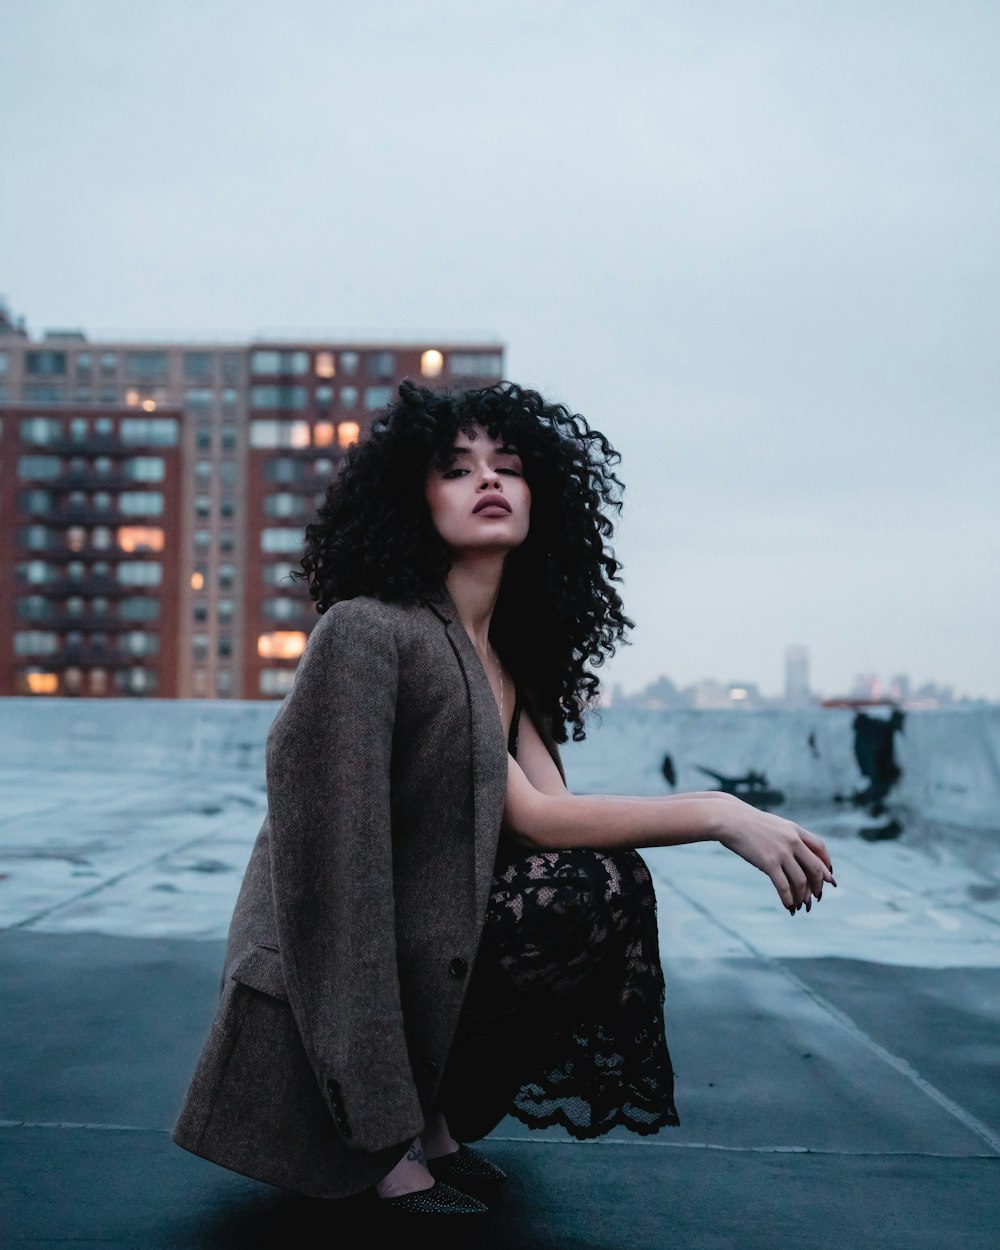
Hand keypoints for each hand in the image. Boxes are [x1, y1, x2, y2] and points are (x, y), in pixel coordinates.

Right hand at [715, 795, 835, 912]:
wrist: (729, 819)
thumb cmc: (748, 823)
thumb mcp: (774, 825)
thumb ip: (787, 836)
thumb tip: (795, 853)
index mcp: (795, 830)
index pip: (820, 848)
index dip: (826, 864)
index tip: (828, 877)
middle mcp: (792, 841)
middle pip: (815, 868)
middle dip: (818, 885)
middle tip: (817, 897)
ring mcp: (781, 852)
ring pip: (801, 881)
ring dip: (802, 896)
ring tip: (800, 905)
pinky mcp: (768, 863)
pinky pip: (783, 886)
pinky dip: (788, 899)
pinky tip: (788, 906)